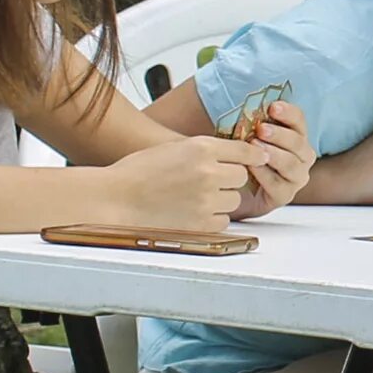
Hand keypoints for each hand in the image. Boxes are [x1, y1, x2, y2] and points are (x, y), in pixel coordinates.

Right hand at [106, 135, 252, 231]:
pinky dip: (212, 218)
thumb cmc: (138, 172)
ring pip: (233, 200)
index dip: (253, 155)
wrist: (114, 199)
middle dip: (230, 179)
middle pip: (241, 176)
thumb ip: (205, 150)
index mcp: (201, 148)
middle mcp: (208, 172)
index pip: (245, 151)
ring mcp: (206, 200)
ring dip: (221, 199)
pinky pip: (223, 221)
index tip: (258, 158)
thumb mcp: (173, 148)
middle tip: (210, 181)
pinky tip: (192, 212)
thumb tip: (235, 153)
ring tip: (195, 197)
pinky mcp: (201, 223)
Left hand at [230, 101, 313, 219]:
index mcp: (295, 137)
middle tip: (261, 128)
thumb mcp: (243, 135)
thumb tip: (245, 104)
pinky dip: (265, 174)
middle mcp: (301, 157)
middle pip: (299, 143)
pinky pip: (278, 184)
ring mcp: (295, 178)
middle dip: (281, 135)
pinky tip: (251, 166)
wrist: (229, 188)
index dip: (289, 113)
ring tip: (256, 146)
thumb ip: (249, 122)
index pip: (299, 121)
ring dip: (275, 154)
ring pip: (292, 164)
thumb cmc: (237, 156)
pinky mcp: (283, 196)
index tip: (272, 107)